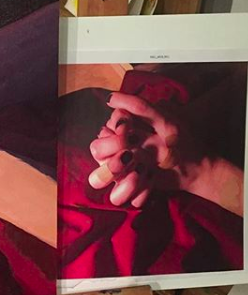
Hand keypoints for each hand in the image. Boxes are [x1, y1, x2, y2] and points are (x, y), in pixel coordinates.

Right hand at [88, 92, 202, 207]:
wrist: (197, 168)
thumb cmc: (181, 141)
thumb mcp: (164, 121)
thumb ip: (138, 107)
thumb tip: (109, 98)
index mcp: (121, 133)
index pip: (102, 134)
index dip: (112, 137)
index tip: (128, 135)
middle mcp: (116, 151)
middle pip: (97, 154)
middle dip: (113, 158)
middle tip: (133, 157)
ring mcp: (121, 171)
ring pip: (100, 178)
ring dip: (123, 176)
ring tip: (145, 171)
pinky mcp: (130, 189)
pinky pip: (117, 195)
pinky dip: (135, 191)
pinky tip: (150, 182)